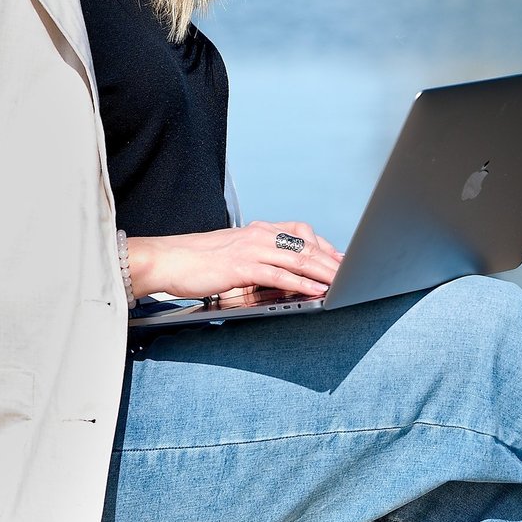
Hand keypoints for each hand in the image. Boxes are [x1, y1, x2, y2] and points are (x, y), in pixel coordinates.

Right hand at [126, 220, 342, 300]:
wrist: (168, 260)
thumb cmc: (200, 262)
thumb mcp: (236, 256)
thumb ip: (262, 262)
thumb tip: (287, 278)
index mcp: (259, 231)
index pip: (301, 234)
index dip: (325, 247)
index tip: (342, 259)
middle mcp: (259, 235)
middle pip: (306, 246)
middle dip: (332, 261)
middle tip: (352, 274)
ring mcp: (251, 249)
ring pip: (297, 258)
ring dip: (323, 272)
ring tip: (342, 283)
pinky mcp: (242, 266)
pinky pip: (278, 274)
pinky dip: (300, 283)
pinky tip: (315, 290)